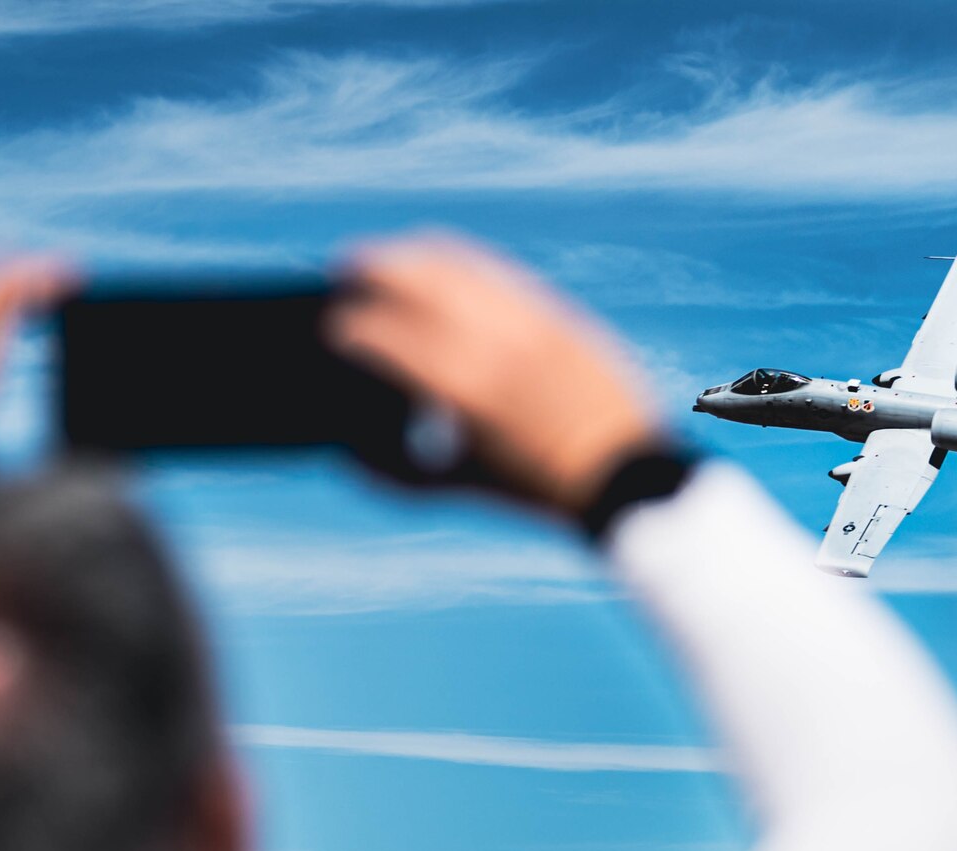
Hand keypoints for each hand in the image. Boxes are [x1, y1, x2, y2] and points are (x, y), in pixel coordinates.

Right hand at [328, 234, 663, 511]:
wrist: (622, 474)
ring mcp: (529, 320)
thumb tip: (343, 454)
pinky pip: (495, 271)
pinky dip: (459, 264)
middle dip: (372, 268)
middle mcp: (494, 341)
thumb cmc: (534, 488)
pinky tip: (441, 267)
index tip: (333, 330)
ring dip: (413, 256)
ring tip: (387, 259)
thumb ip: (393, 475)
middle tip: (345, 270)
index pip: (387, 335)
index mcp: (463, 387)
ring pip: (457, 263)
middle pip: (415, 278)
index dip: (350, 328)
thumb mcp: (457, 486)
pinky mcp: (556, 312)